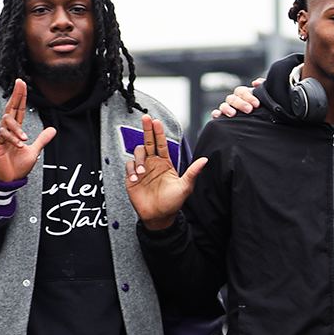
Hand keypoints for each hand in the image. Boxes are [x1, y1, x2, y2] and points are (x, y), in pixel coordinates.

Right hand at [0, 80, 56, 183]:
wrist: (8, 180)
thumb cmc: (16, 166)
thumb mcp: (34, 151)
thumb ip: (42, 140)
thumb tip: (53, 129)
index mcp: (16, 131)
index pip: (18, 110)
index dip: (20, 97)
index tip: (22, 84)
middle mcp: (8, 131)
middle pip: (10, 108)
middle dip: (16, 95)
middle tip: (20, 83)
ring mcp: (1, 137)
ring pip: (7, 121)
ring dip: (18, 128)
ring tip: (25, 139)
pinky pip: (3, 134)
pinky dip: (13, 138)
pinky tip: (19, 145)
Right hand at [127, 114, 208, 230]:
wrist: (159, 217)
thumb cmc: (173, 202)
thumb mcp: (185, 187)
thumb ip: (193, 173)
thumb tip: (205, 160)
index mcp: (165, 162)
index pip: (161, 143)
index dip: (158, 132)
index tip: (156, 121)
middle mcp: (153, 163)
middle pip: (148, 141)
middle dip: (147, 129)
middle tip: (146, 118)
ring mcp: (142, 170)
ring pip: (137, 153)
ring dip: (139, 159)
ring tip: (143, 172)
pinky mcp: (132, 178)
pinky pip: (128, 167)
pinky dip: (131, 170)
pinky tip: (136, 179)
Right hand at [210, 81, 262, 118]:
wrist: (261, 124)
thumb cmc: (263, 109)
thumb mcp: (266, 98)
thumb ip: (263, 88)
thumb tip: (256, 82)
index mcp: (244, 95)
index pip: (242, 92)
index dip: (248, 97)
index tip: (257, 104)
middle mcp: (234, 100)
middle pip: (233, 98)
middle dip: (241, 104)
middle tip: (249, 110)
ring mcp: (228, 108)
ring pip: (224, 105)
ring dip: (228, 108)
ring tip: (233, 114)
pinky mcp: (222, 117)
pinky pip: (216, 114)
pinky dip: (216, 114)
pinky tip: (218, 116)